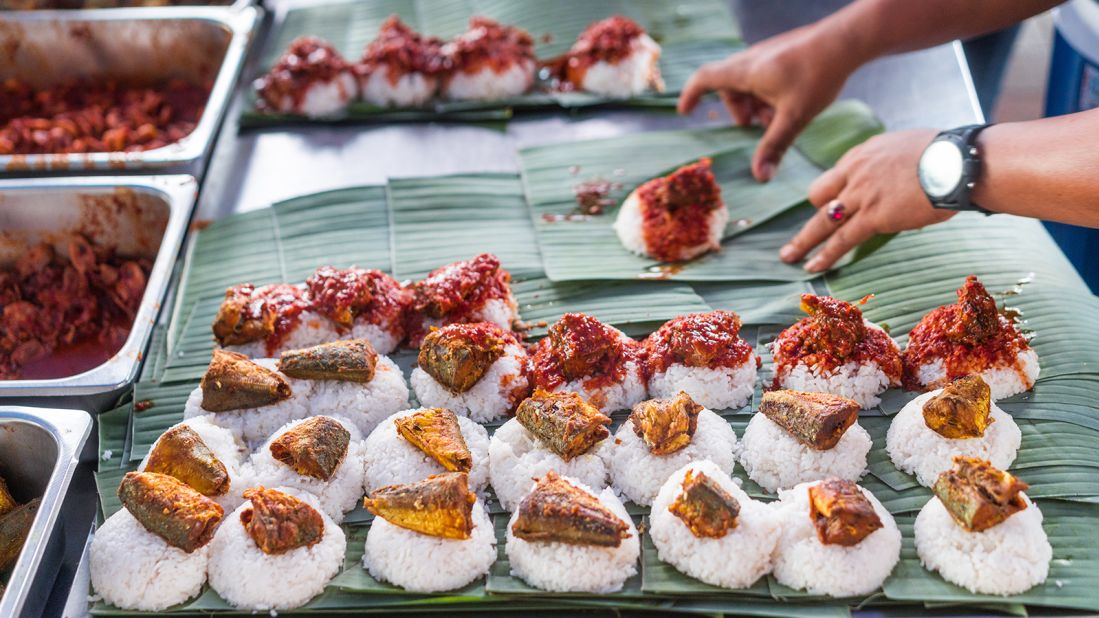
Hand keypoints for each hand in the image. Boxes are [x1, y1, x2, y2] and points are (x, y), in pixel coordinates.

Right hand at [678, 24, 859, 180]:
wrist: (847, 41)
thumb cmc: (818, 75)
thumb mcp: (794, 117)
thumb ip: (774, 146)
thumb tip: (759, 177)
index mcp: (745, 72)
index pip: (705, 78)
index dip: (691, 94)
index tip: (685, 111)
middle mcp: (751, 59)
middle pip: (728, 88)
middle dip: (740, 111)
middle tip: (758, 125)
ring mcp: (766, 55)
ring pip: (747, 84)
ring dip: (756, 104)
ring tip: (780, 117)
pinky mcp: (780, 54)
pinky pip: (762, 76)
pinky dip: (768, 94)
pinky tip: (791, 104)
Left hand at [779, 128, 956, 271]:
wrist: (959, 162)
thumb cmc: (949, 156)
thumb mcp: (910, 148)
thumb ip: (894, 164)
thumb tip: (902, 176)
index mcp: (864, 152)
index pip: (838, 174)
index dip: (837, 191)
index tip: (836, 202)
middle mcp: (855, 171)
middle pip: (819, 194)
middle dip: (815, 212)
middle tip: (806, 231)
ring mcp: (861, 195)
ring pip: (823, 221)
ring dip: (804, 241)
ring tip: (789, 256)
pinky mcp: (873, 216)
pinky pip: (841, 239)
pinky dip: (825, 255)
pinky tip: (812, 267)